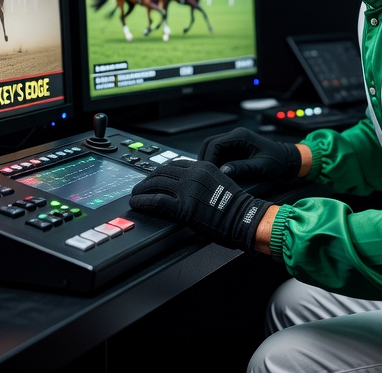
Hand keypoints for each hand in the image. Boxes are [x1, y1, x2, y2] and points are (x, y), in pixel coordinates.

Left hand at [129, 159, 272, 251]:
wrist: (245, 217)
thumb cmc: (236, 205)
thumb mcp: (219, 182)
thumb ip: (202, 180)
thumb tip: (188, 186)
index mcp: (202, 167)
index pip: (173, 164)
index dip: (159, 171)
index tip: (153, 176)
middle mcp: (192, 175)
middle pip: (161, 172)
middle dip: (147, 180)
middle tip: (139, 186)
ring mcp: (187, 190)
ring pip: (155, 184)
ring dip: (141, 190)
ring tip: (135, 195)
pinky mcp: (183, 206)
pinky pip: (156, 201)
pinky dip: (143, 201)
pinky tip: (137, 204)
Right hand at [199, 128, 301, 181]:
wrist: (288, 160)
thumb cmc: (278, 162)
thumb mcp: (260, 166)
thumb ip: (241, 168)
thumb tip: (223, 170)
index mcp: (241, 136)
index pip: (215, 144)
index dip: (208, 157)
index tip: (207, 170)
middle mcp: (236, 136)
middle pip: (210, 143)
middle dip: (205, 157)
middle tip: (204, 172)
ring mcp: (235, 141)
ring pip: (214, 148)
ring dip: (210, 159)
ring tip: (210, 173)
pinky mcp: (236, 148)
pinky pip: (221, 153)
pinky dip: (216, 161)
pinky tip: (217, 172)